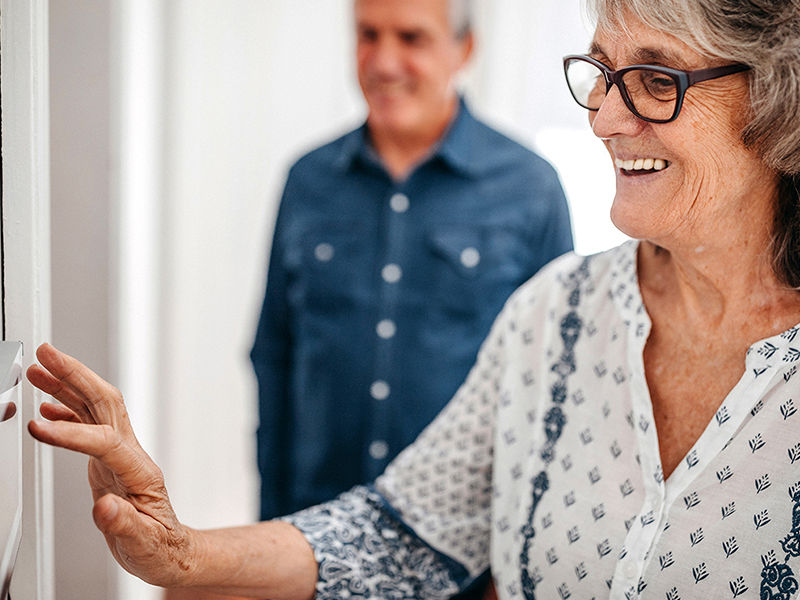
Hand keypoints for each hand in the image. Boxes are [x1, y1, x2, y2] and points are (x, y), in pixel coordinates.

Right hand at [27, 343, 194, 586]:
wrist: (169, 550)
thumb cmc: (159, 547)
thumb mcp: (144, 543)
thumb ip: (126, 525)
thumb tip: (107, 508)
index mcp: (139, 471)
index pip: (105, 440)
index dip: (72, 432)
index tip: (39, 427)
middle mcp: (131, 454)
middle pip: (105, 403)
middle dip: (76, 375)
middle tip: (47, 353)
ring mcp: (121, 453)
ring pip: (95, 407)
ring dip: (67, 383)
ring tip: (38, 367)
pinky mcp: (109, 459)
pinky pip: (87, 424)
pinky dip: (66, 410)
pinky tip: (47, 404)